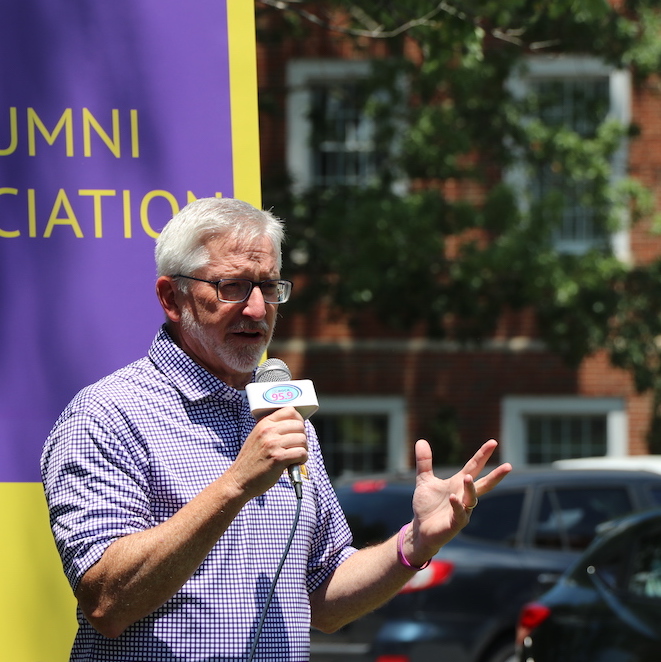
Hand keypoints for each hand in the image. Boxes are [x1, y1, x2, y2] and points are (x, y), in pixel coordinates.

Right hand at [225, 406, 307, 498]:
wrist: (239, 480)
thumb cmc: (251, 461)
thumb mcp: (257, 437)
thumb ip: (273, 429)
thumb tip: (295, 424)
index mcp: (264, 423)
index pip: (290, 410)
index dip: (299, 420)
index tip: (298, 429)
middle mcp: (268, 431)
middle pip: (299, 425)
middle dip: (302, 437)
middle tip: (297, 446)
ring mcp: (273, 444)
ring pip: (302, 439)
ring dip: (303, 449)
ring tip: (296, 456)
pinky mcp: (278, 458)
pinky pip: (301, 453)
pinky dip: (302, 459)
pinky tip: (295, 463)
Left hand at [406, 439, 511, 563]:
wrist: (420, 528)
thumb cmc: (427, 505)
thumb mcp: (424, 480)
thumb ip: (424, 462)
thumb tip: (421, 440)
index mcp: (458, 484)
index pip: (474, 466)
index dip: (483, 455)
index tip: (493, 442)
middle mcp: (464, 496)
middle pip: (484, 484)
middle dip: (496, 476)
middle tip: (508, 466)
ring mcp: (462, 510)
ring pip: (472, 498)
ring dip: (470, 488)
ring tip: (467, 477)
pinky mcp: (455, 523)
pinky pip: (459, 513)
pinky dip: (457, 505)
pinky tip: (453, 497)